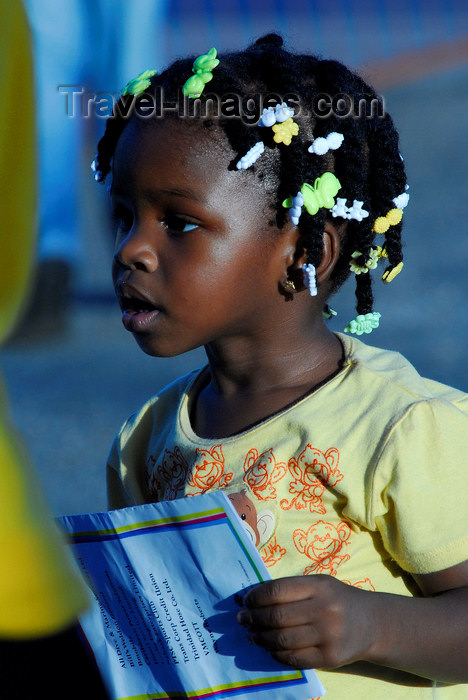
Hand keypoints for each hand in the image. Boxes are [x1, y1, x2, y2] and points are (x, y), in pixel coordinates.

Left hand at [237, 575, 377, 669]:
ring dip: (260, 638)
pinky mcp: (329, 657)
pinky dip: (276, 654)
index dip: (257, 597)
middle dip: (254, 619)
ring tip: (252, 635)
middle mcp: (324, 609)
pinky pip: (294, 658)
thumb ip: (291, 589)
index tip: (246, 601)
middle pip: (277, 616)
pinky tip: (269, 648)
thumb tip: (255, 598)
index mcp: (319, 586)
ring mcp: (328, 635)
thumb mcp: (318, 584)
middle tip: (243, 620)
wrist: (370, 623)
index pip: (278, 590)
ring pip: (282, 639)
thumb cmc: (336, 599)